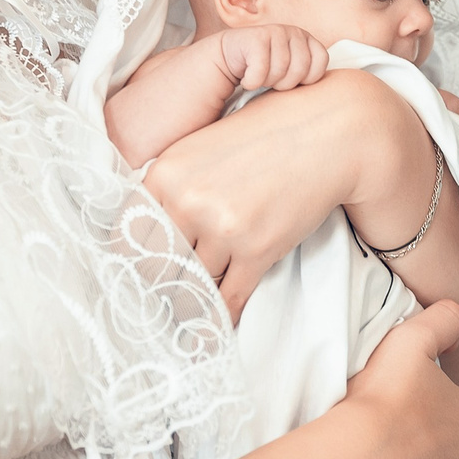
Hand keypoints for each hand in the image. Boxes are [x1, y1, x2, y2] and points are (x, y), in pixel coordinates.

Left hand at [145, 69, 394, 317]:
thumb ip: (170, 189)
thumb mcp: (202, 149)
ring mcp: (223, 227)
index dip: (131, 265)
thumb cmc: (266, 137)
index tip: (135, 281)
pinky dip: (223, 315)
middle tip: (158, 306)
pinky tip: (218, 324)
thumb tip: (147, 238)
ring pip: (195, 284)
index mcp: (165, 174)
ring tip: (192, 310)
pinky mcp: (258, 249)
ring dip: (196, 300)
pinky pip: (230, 297)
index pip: (129, 237)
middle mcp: (188, 202)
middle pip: (158, 267)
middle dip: (160, 289)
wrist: (328, 133)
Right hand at [217, 24, 330, 93]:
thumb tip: (339, 96)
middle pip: (301, 69)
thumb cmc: (264, 70)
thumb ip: (309, 74)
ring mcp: (275, 31)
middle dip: (285, 83)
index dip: (307, 78)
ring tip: (259, 77)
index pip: (321, 62)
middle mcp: (294, 32)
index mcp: (307, 39)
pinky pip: (261, 70)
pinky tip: (247, 77)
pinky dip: (251, 81)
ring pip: (280, 71)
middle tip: (272, 81)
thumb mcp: (291, 70)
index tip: (293, 81)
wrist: (228, 58)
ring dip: (266, 82)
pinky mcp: (256, 37)